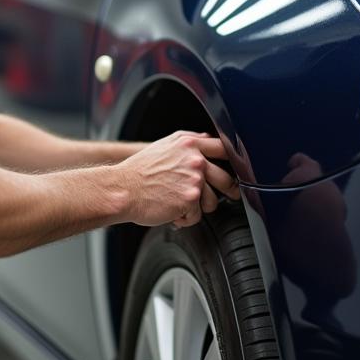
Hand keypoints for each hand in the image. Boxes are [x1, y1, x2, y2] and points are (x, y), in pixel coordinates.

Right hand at [117, 131, 239, 226]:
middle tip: (229, 196)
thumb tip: (208, 140)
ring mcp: (194, 180)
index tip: (237, 170)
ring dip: (199, 208)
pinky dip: (185, 218)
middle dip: (228, 191)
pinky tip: (171, 211)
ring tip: (180, 204)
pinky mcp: (190, 200)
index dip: (233, 161)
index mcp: (190, 144)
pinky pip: (197, 216)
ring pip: (212, 202)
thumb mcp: (164, 146)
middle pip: (226, 179)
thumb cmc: (139, 171)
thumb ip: (189, 142)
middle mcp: (195, 160)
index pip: (223, 148)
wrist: (122, 189)